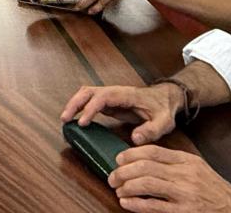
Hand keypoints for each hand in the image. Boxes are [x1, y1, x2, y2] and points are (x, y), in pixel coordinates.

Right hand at [60, 83, 182, 146]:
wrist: (166, 98)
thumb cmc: (163, 109)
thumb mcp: (163, 122)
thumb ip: (151, 130)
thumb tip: (134, 139)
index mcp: (126, 95)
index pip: (103, 97)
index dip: (90, 109)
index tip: (82, 123)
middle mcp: (115, 92)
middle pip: (89, 91)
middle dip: (75, 103)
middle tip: (65, 119)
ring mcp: (111, 96)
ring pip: (87, 93)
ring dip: (74, 103)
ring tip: (65, 119)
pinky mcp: (109, 102)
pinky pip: (90, 101)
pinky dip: (80, 107)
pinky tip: (75, 119)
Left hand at [109, 145, 230, 212]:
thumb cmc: (214, 192)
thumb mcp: (197, 170)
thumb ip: (174, 164)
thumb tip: (143, 161)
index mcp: (187, 161)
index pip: (152, 151)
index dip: (130, 154)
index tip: (118, 159)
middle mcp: (186, 174)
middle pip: (145, 166)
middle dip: (123, 171)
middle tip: (112, 177)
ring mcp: (185, 194)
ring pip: (146, 183)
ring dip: (126, 186)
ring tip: (118, 190)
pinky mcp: (184, 212)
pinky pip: (154, 206)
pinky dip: (135, 203)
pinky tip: (126, 202)